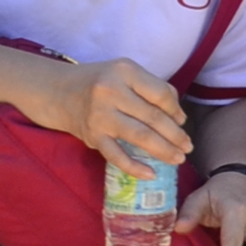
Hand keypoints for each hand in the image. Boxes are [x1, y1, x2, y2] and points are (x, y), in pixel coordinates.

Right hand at [46, 57, 193, 178]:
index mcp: (125, 72)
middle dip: (175, 135)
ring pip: (139, 136)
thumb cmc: (101, 82)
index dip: (176, 110)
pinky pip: (116, 155)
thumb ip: (153, 89)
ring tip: (178, 159)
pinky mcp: (91, 135)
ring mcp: (100, 115)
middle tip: (188, 147)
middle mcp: (111, 91)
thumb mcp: (126, 74)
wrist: (58, 92)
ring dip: (163, 150)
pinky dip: (134, 167)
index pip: (161, 94)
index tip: (183, 122)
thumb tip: (178, 118)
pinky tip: (150, 174)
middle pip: (153, 117)